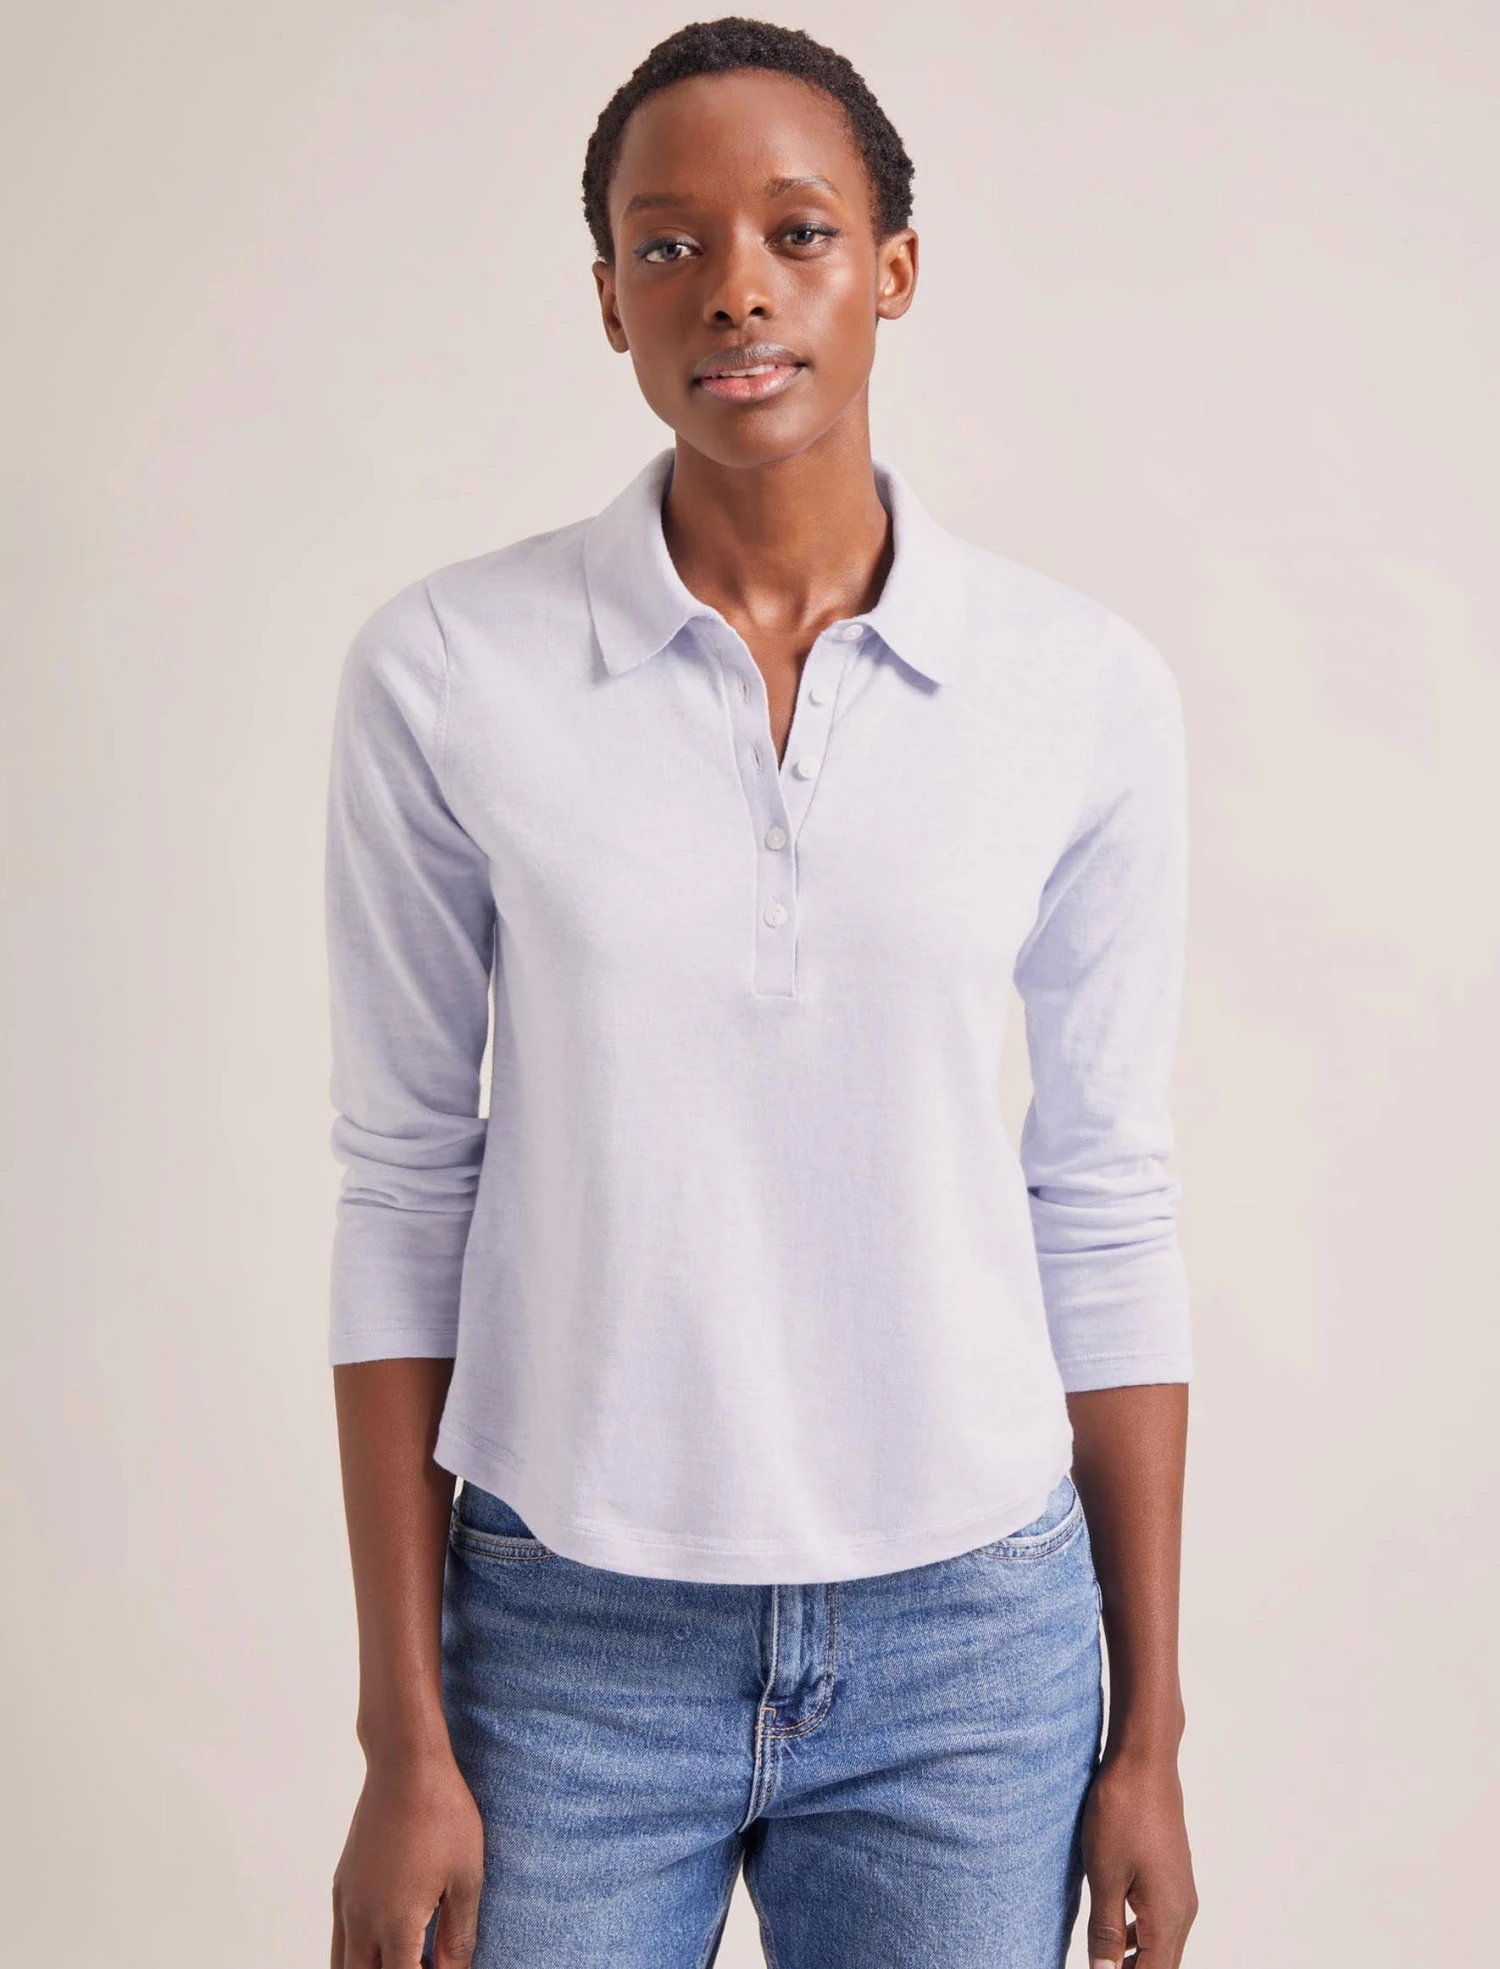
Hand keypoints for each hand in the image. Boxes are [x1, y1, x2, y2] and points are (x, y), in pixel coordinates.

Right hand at [331, 1747, 484, 1968]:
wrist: (404, 1763)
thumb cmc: (442, 1814)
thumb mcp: (466, 1877)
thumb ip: (458, 1936)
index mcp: (395, 1923)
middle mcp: (361, 1919)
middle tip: (427, 1964)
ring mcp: (346, 1901)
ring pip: (343, 1965)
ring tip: (410, 1957)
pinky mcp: (341, 1884)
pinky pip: (340, 1938)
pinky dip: (358, 1953)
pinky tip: (391, 1937)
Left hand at [1082, 1746, 1197, 1966]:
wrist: (1144, 1762)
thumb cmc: (1122, 1813)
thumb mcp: (1105, 1876)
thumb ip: (1105, 1931)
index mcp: (1168, 1917)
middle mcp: (1182, 1910)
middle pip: (1162, 1965)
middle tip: (1098, 1967)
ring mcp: (1180, 1892)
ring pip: (1162, 1946)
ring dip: (1135, 1961)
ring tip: (1104, 1963)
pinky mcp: (1171, 1876)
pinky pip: (1159, 1922)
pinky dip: (1139, 1937)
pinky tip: (1116, 1933)